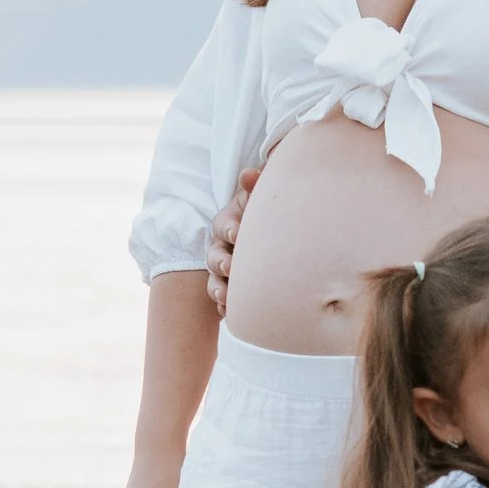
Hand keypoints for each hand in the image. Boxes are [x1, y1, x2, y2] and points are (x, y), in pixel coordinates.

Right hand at [203, 166, 258, 317]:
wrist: (274, 237)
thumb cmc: (266, 213)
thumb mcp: (261, 199)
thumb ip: (256, 187)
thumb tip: (249, 173)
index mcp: (230, 223)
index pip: (224, 225)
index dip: (229, 228)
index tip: (238, 232)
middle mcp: (222, 246)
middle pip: (214, 255)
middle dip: (221, 261)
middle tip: (230, 266)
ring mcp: (224, 270)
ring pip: (215, 281)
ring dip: (218, 289)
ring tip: (225, 297)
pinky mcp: (231, 289)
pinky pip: (223, 301)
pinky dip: (225, 308)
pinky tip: (229, 314)